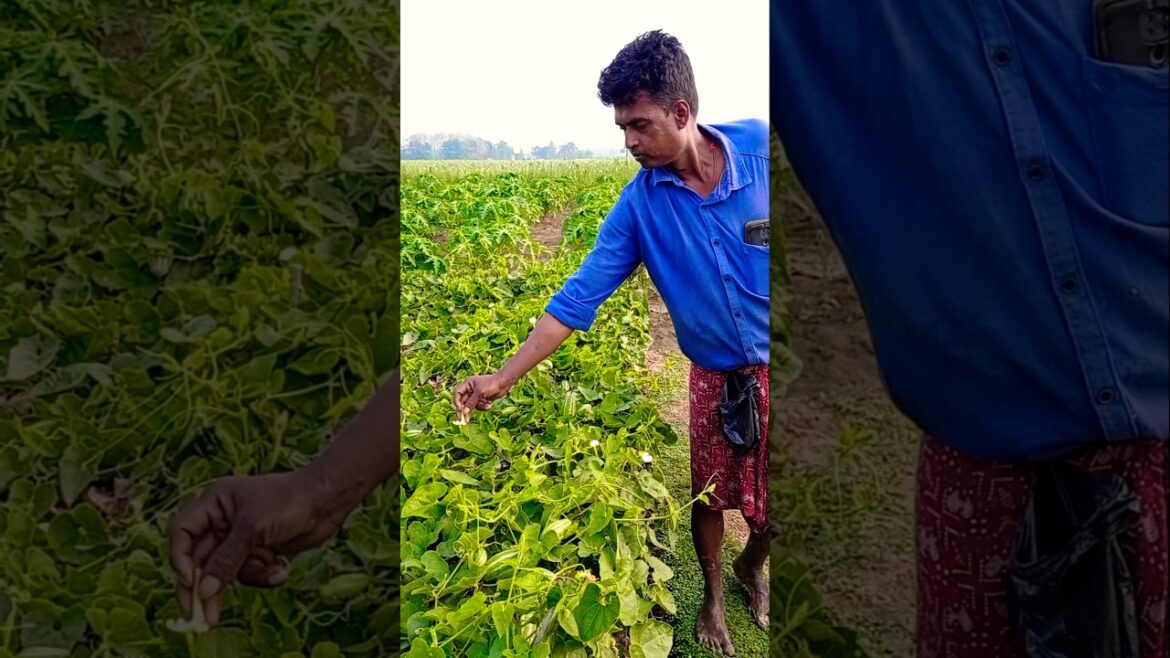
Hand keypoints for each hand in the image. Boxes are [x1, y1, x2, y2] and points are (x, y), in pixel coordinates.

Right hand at [167, 468, 346, 626]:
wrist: (328, 500)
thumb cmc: (289, 501)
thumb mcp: (253, 529)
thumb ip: (226, 560)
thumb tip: (204, 591)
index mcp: (214, 503)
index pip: (181, 532)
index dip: (179, 557)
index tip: (187, 581)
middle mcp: (223, 521)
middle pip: (200, 559)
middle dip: (207, 585)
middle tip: (204, 614)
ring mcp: (241, 537)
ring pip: (227, 571)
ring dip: (249, 576)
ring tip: (274, 570)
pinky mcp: (259, 550)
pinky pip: (249, 573)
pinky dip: (265, 574)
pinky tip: (283, 567)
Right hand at [454, 373, 509, 419]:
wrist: (504, 383)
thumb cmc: (491, 384)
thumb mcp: (480, 393)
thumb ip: (471, 402)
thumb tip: (464, 412)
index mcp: (467, 384)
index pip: (457, 394)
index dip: (457, 402)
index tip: (459, 410)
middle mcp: (470, 390)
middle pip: (463, 402)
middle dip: (465, 410)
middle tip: (464, 420)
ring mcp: (476, 395)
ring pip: (471, 406)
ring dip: (479, 407)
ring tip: (486, 406)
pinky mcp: (481, 399)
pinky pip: (478, 407)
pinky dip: (483, 407)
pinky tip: (489, 404)